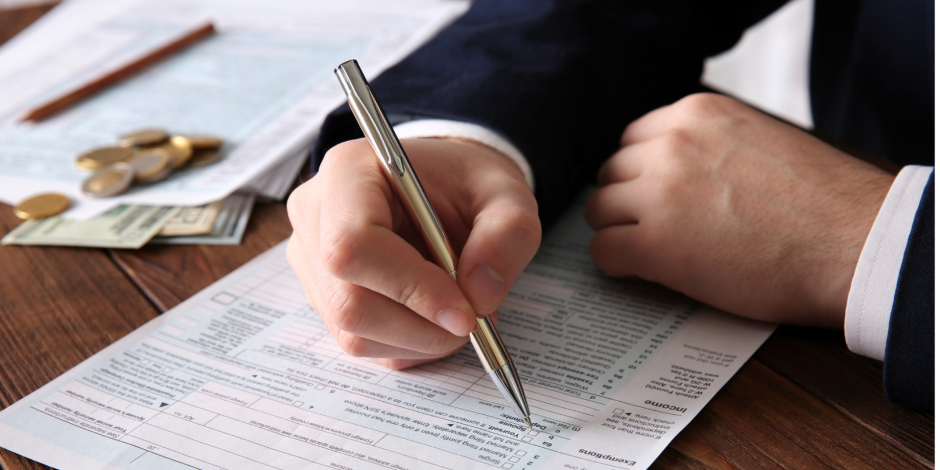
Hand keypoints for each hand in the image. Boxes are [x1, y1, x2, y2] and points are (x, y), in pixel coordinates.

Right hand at [287, 137, 539, 368]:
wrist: (447, 189)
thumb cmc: (468, 185)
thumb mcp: (507, 195)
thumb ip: (507, 235)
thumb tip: (479, 296)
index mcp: (348, 172)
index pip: (353, 245)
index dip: (410, 288)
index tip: (465, 311)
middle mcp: (316, 216)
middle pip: (348, 300)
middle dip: (421, 326)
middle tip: (473, 319)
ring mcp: (312, 261)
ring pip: (354, 332)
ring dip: (419, 339)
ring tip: (459, 311)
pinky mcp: (323, 296)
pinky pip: (361, 342)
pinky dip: (408, 345)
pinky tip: (433, 316)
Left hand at [584, 93, 893, 327]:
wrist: (852, 244)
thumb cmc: (819, 202)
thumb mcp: (757, 139)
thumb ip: (708, 143)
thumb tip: (673, 166)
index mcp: (696, 114)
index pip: (634, 138)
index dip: (641, 171)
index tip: (652, 192)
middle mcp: (670, 145)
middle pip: (612, 172)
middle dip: (626, 199)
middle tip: (648, 225)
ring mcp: (658, 194)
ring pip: (599, 210)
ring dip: (617, 230)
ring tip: (646, 250)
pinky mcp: (654, 245)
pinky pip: (604, 251)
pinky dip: (617, 264)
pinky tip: (642, 272)